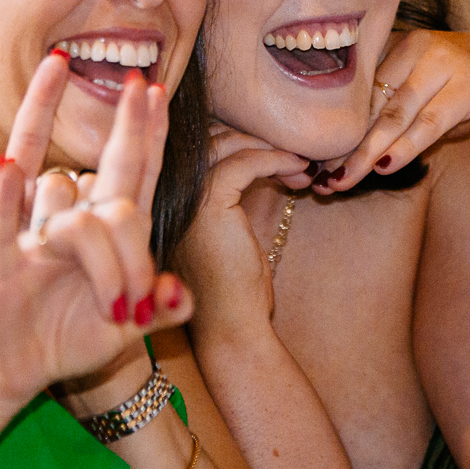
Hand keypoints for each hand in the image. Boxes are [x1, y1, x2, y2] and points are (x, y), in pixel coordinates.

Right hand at [0, 54, 192, 406]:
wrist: (18, 371)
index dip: (143, 134)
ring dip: (109, 263)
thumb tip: (180, 294)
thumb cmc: (71, 337)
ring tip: (120, 309)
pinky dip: (4, 197)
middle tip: (137, 85)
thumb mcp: (128, 332)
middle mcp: (72, 223)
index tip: (153, 90)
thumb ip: (162, 311)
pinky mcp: (1, 262)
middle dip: (128, 129)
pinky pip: (2, 222)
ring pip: (77, 216)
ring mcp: (35, 237)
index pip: (130, 173)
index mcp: (106, 233)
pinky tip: (7, 168)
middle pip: (108, 173)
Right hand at [175, 123, 307, 347]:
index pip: (202, 147)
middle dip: (256, 141)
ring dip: (269, 149)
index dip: (242, 142)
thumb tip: (267, 154)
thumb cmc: (235, 287)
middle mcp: (167, 194)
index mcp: (168, 198)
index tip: (283, 159)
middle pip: (211, 139)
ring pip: (226, 145)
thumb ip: (235, 192)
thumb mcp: (233, 229)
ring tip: (302, 166)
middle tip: (297, 159)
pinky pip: (244, 162)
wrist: (232, 328)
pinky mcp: (207, 205)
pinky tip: (297, 171)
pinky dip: (275, 160)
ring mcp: (183, 198)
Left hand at [322, 31, 469, 191]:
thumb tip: (344, 154)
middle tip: (320, 179)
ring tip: (343, 180)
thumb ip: (391, 113)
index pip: (356, 92)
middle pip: (371, 104)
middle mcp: (416, 47)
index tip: (312, 162)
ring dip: (368, 152)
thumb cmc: (463, 90)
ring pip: (396, 114)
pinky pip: (430, 122)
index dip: (335, 128)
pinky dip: (406, 146)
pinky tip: (385, 166)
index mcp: (397, 45)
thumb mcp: (423, 94)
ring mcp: (444, 62)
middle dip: (345, 145)